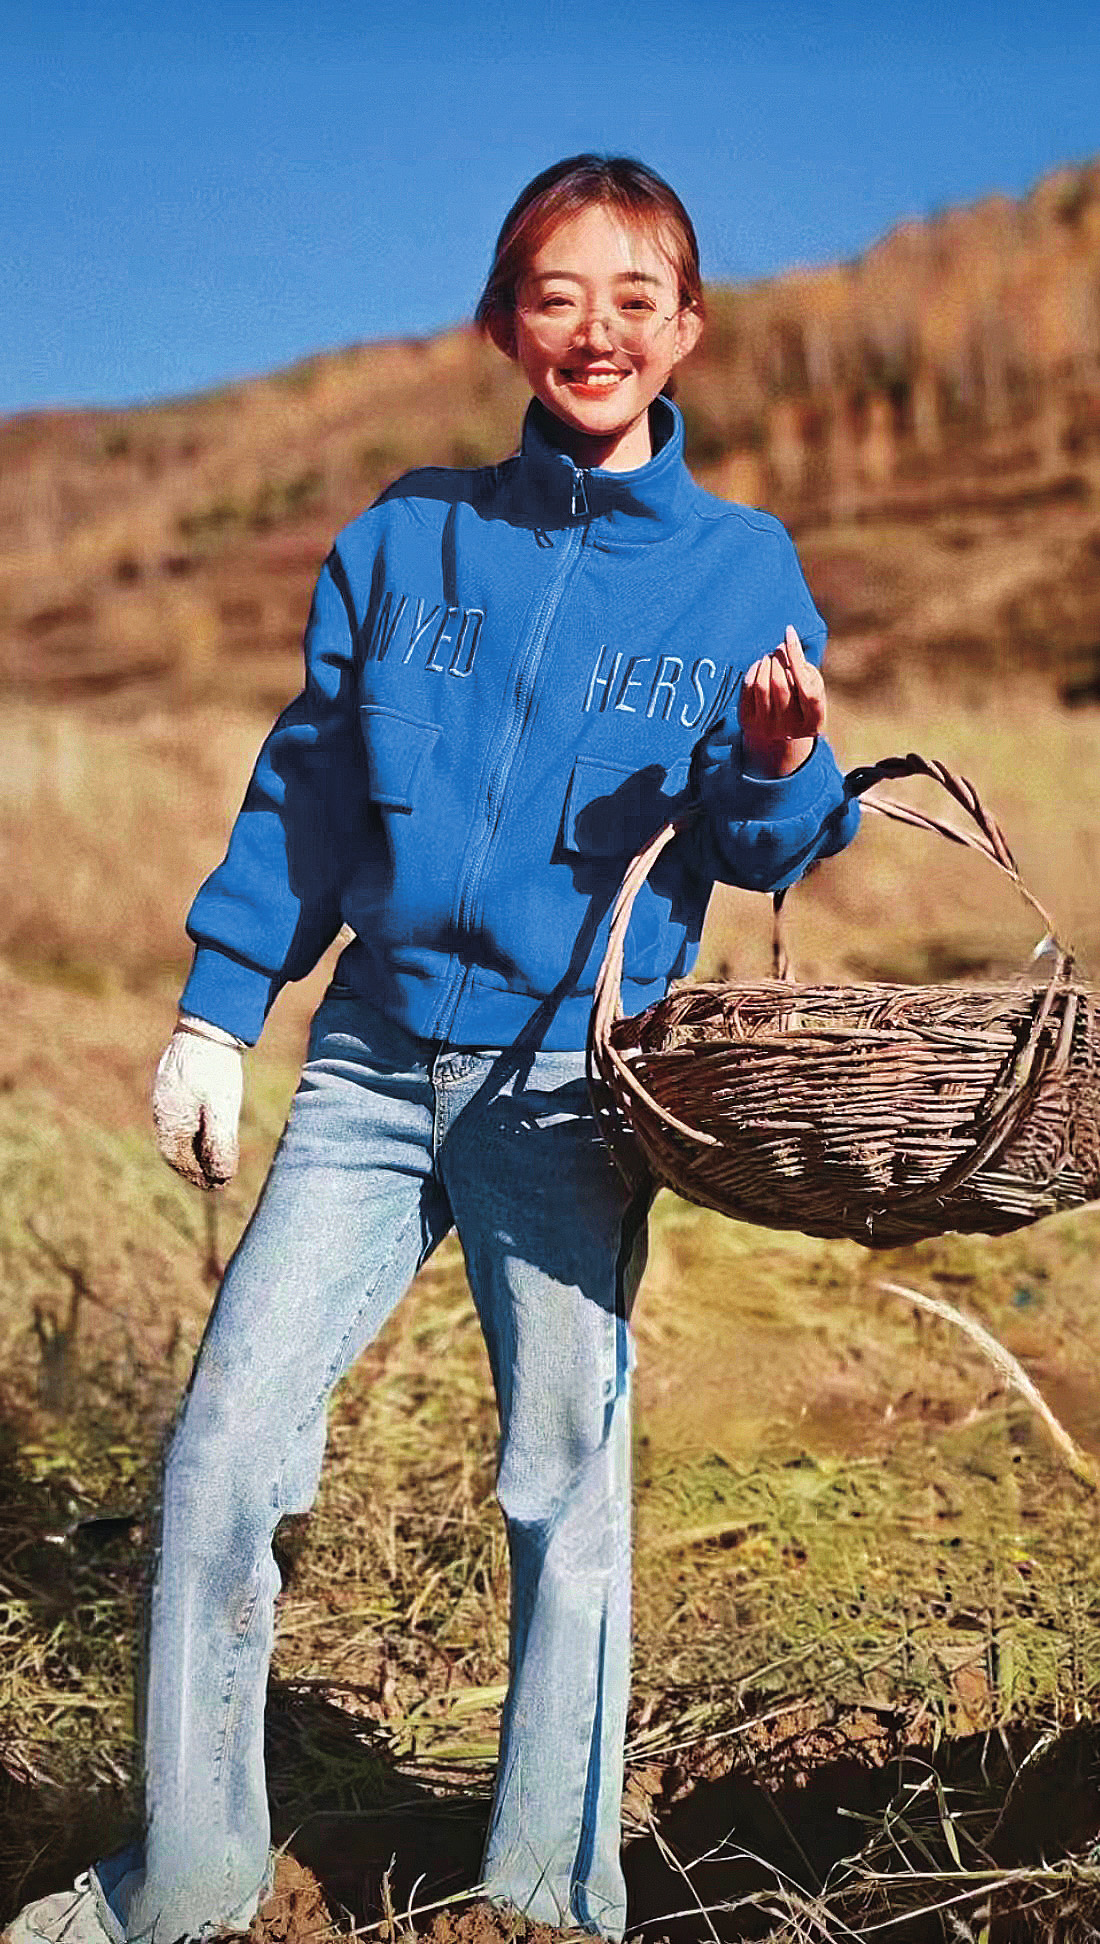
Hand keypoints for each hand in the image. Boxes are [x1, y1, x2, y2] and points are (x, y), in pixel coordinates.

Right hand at [153, 1017, 243, 1189]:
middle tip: (216, 1179)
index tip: (215, 1186)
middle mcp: (162, 1108)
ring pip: (176, 1130)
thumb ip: (220, 1143)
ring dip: (193, 1148)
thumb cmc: (216, 1068)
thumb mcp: (222, 1108)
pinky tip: (207, 1126)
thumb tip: (220, 1177)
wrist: (209, 1025)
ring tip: (213, 1158)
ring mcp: (166, 1093)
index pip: (176, 1158)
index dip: (195, 1175)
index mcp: (170, 1118)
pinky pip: (179, 1113)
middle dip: (193, 1165)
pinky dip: (193, 1128)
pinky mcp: (174, 1081)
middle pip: (174, 1147)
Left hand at [739, 624, 825, 775]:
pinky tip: (759, 666)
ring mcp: (768, 729)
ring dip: (765, 663)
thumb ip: (804, 668)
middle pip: (781, 684)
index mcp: (813, 722)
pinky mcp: (748, 725)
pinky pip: (747, 689)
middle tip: (778, 649)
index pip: (806, 688)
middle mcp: (790, 730)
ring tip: (770, 657)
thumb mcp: (812, 687)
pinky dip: (753, 671)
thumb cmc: (801, 702)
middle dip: (778, 659)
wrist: (780, 733)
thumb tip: (785, 644)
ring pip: (762, 685)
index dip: (797, 657)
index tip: (789, 631)